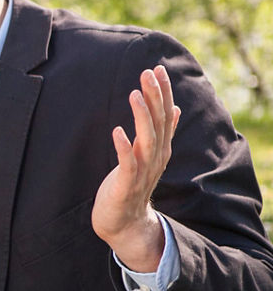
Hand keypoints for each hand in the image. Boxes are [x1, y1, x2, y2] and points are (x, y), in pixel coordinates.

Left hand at [92, 65, 180, 271]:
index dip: (162, 92)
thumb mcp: (149, 155)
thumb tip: (173, 108)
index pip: (163, 115)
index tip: (157, 68)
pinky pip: (127, 163)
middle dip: (154, 97)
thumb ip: (161, 132)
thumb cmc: (132, 184)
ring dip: (141, 116)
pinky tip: (117, 130)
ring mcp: (142, 171)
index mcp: (159, 149)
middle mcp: (155, 157)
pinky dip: (123, 146)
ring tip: (134, 93)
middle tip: (148, 72)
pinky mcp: (126, 184)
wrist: (125, 222)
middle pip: (157, 123)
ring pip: (146, 140)